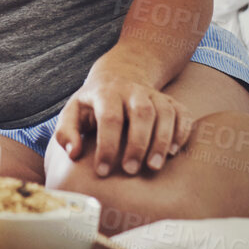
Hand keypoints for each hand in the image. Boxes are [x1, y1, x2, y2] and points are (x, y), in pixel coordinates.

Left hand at [53, 69, 195, 177]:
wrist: (117, 77)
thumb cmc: (92, 104)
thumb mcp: (73, 112)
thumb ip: (66, 132)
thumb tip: (73, 153)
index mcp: (106, 93)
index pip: (109, 117)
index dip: (107, 145)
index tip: (103, 170)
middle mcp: (132, 90)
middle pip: (141, 113)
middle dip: (137, 143)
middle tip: (131, 170)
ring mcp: (154, 94)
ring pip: (164, 113)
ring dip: (161, 140)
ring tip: (153, 167)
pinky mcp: (170, 101)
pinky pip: (182, 113)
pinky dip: (181, 132)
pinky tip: (174, 152)